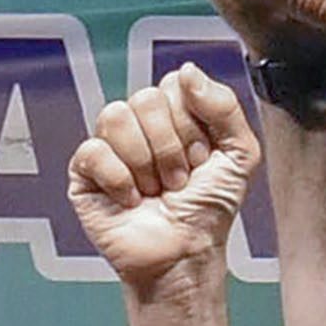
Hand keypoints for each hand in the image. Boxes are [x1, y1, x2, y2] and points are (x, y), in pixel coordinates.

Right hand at [67, 66, 257, 294]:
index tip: (202, 159)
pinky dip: (119, 180)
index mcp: (173, 113)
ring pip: (115, 115)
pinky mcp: (85, 172)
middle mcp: (140, 124)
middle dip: (170, 147)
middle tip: (178, 180)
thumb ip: (224, 105)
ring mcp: (111, 145)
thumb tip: (187, 71)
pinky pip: (93, 151)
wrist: (185, 255)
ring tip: (155, 190)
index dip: (191, 125)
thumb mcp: (240, 154)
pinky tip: (131, 200)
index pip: (174, 85)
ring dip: (144, 162)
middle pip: (145, 98)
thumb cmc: (209, 211)